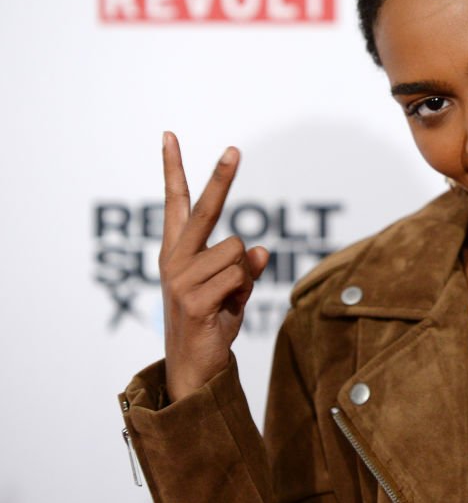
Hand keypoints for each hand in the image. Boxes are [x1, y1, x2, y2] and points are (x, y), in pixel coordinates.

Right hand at [159, 131, 269, 401]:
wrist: (195, 367)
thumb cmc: (213, 320)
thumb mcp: (233, 287)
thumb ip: (245, 265)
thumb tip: (263, 252)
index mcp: (178, 251)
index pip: (176, 203)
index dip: (174, 169)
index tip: (169, 135)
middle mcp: (174, 260)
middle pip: (204, 209)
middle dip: (222, 178)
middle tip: (235, 148)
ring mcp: (180, 279)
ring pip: (238, 251)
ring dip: (245, 275)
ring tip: (227, 299)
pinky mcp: (194, 300)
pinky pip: (240, 276)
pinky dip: (244, 291)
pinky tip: (226, 310)